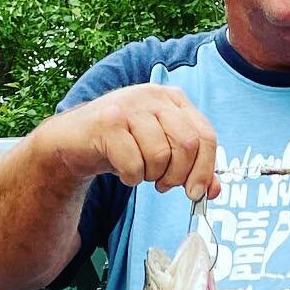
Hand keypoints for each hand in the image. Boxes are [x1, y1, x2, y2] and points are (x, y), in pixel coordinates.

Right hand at [50, 84, 220, 201]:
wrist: (75, 140)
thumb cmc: (123, 145)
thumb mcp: (161, 152)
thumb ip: (190, 168)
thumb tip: (214, 191)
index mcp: (173, 100)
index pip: (205, 135)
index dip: (205, 169)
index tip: (197, 192)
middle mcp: (154, 97)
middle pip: (188, 145)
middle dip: (178, 175)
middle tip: (164, 185)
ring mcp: (130, 106)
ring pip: (161, 155)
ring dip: (151, 176)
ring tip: (140, 171)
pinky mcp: (108, 123)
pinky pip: (134, 164)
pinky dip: (131, 177)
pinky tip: (122, 170)